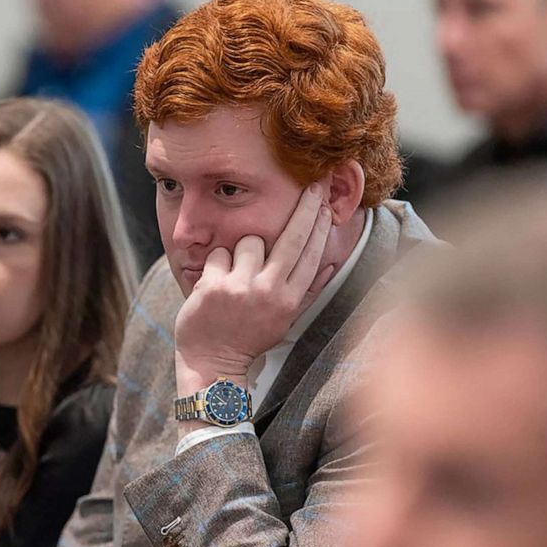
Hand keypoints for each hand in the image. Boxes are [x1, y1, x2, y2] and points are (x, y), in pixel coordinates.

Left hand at [174, 183, 334, 399]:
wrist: (212, 362)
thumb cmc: (249, 337)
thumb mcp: (284, 318)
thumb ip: (308, 290)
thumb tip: (334, 262)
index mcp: (289, 300)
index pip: (311, 254)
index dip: (319, 225)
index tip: (326, 202)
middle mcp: (269, 292)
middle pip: (292, 238)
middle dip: (306, 207)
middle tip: (313, 183)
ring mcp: (241, 288)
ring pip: (248, 240)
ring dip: (239, 252)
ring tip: (233, 276)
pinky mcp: (213, 286)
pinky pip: (218, 253)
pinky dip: (214, 265)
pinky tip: (213, 285)